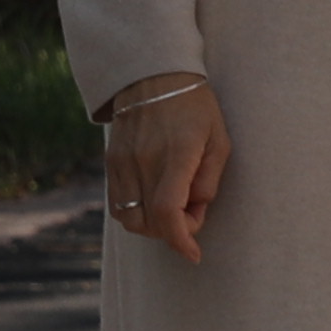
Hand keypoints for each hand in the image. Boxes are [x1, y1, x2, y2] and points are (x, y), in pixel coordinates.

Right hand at [104, 77, 231, 263]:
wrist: (152, 76)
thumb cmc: (196, 108)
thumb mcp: (219, 140)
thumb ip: (209, 181)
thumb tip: (194, 212)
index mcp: (177, 153)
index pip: (167, 211)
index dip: (180, 239)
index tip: (194, 254)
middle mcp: (144, 160)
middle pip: (148, 223)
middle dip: (173, 232)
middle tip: (193, 211)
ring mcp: (123, 162)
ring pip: (130, 220)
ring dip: (153, 226)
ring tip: (174, 204)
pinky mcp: (111, 162)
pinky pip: (118, 205)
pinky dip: (137, 214)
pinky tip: (155, 198)